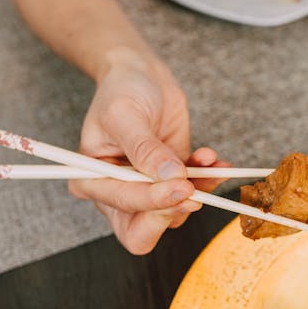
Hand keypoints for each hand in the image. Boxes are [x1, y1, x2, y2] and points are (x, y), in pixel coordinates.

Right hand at [68, 50, 226, 253]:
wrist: (142, 77)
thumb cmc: (122, 92)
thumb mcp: (125, 115)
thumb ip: (145, 149)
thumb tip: (170, 176)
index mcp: (93, 183)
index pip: (124, 209)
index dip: (153, 201)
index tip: (180, 185)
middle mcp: (118, 195)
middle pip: (145, 231)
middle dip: (172, 211)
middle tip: (193, 188)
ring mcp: (148, 192)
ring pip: (175, 215)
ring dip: (198, 190)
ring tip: (207, 159)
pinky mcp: (173, 182)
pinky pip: (195, 194)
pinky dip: (210, 179)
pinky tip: (214, 160)